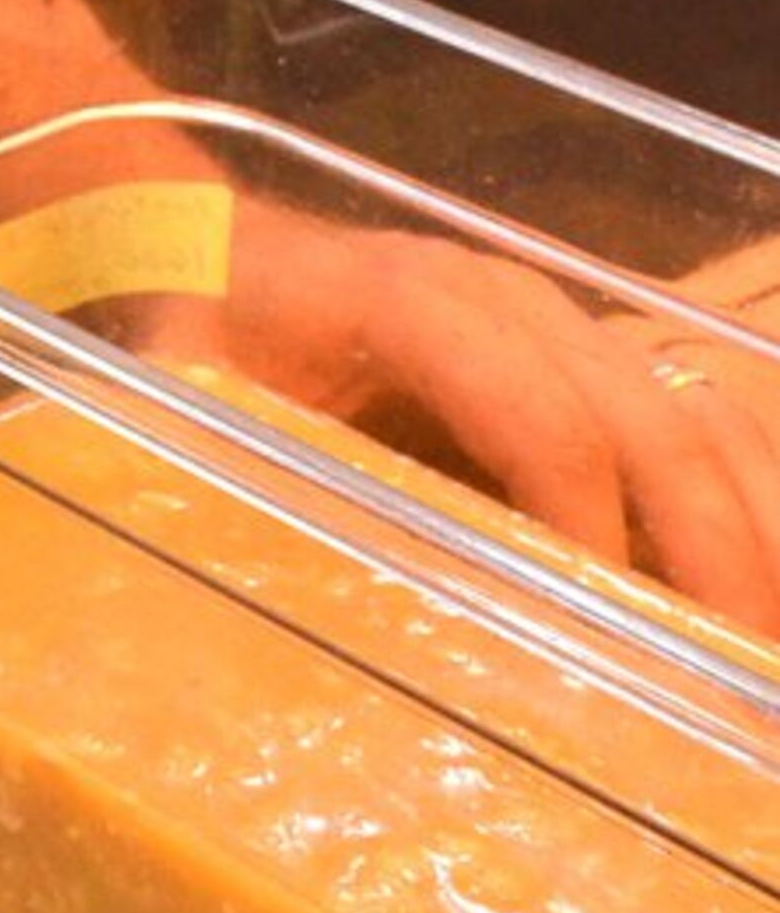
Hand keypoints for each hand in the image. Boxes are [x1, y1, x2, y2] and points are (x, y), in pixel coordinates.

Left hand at [187, 201, 779, 645]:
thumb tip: (310, 623)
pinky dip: (745, 489)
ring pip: (691, 412)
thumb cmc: (190, 336)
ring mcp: (554, 323)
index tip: (624, 639)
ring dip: (752, 526)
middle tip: (743, 673)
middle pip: (643, 421)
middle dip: (712, 551)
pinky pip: (689, 410)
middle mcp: (506, 303)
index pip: (538, 419)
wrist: (200, 239)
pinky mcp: (575, 355)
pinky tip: (763, 578)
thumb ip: (250, 486)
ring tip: (765, 644)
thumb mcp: (191, 409)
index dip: (589, 526)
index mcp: (409, 305)